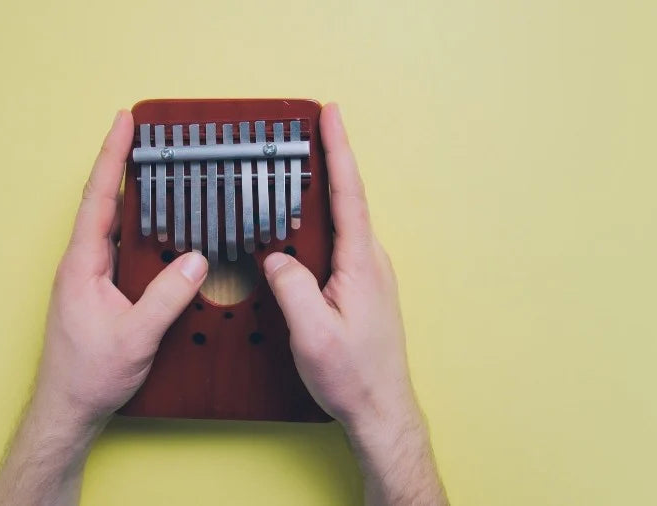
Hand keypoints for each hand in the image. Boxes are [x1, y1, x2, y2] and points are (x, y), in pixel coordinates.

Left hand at [37, 109, 207, 422]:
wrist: (67, 408)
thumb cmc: (89, 375)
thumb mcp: (135, 335)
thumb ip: (166, 297)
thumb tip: (196, 260)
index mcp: (82, 265)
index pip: (99, 199)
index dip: (112, 157)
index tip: (124, 122)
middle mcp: (81, 265)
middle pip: (104, 204)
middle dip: (123, 166)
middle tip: (147, 137)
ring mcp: (88, 278)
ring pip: (113, 227)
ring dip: (133, 199)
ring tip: (156, 173)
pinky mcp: (98, 292)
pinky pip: (120, 250)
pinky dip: (139, 231)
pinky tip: (159, 231)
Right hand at [262, 104, 446, 504]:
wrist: (381, 409)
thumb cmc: (352, 375)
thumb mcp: (312, 333)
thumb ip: (291, 287)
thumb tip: (274, 256)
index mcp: (361, 265)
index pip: (349, 195)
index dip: (339, 151)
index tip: (331, 115)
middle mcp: (371, 263)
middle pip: (347, 200)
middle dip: (329, 162)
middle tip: (306, 132)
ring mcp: (370, 275)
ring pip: (343, 224)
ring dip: (323, 196)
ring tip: (298, 173)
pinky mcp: (364, 288)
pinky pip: (340, 245)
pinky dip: (322, 226)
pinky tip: (303, 230)